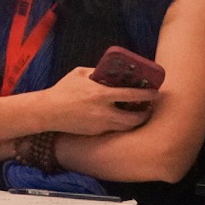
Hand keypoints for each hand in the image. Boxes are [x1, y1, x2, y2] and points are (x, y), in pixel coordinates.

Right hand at [39, 65, 155, 135]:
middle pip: (134, 118)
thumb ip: (97, 72)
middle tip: (149, 108)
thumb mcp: (79, 74)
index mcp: (100, 94)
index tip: (155, 92)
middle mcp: (103, 112)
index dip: (146, 94)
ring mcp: (100, 124)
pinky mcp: (96, 133)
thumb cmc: (63, 90)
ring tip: (137, 113)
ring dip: (134, 121)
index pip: (131, 95)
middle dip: (145, 114)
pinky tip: (119, 117)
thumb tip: (111, 71)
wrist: (49, 111)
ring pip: (126, 127)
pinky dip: (119, 124)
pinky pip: (113, 129)